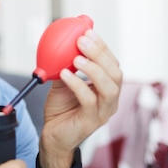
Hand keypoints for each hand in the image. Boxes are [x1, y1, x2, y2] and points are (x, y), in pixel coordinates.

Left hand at [40, 29, 121, 163]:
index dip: (102, 47)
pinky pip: (89, 100)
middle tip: (82, 41)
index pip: (112, 63)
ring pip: (109, 88)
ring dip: (94, 69)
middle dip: (100, 54)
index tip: (88, 32)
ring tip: (76, 58)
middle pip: (115, 73)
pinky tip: (64, 74)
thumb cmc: (61, 108)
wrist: (52, 136)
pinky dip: (77, 84)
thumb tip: (65, 40)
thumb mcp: (64, 80)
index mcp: (107, 88)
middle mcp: (110, 99)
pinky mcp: (92, 121)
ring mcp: (104, 112)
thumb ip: (68, 63)